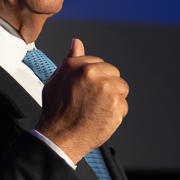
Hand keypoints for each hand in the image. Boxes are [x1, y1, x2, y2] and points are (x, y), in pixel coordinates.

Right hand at [35, 39, 128, 160]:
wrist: (61, 136)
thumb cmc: (56, 110)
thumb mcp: (57, 79)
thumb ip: (70, 59)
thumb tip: (77, 42)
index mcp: (77, 65)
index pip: (99, 63)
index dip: (93, 78)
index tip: (85, 90)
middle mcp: (93, 73)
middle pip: (113, 73)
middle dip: (106, 85)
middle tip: (91, 101)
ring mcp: (107, 89)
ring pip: (122, 87)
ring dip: (114, 97)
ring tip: (97, 108)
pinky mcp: (117, 104)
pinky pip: (124, 105)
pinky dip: (115, 113)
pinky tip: (101, 117)